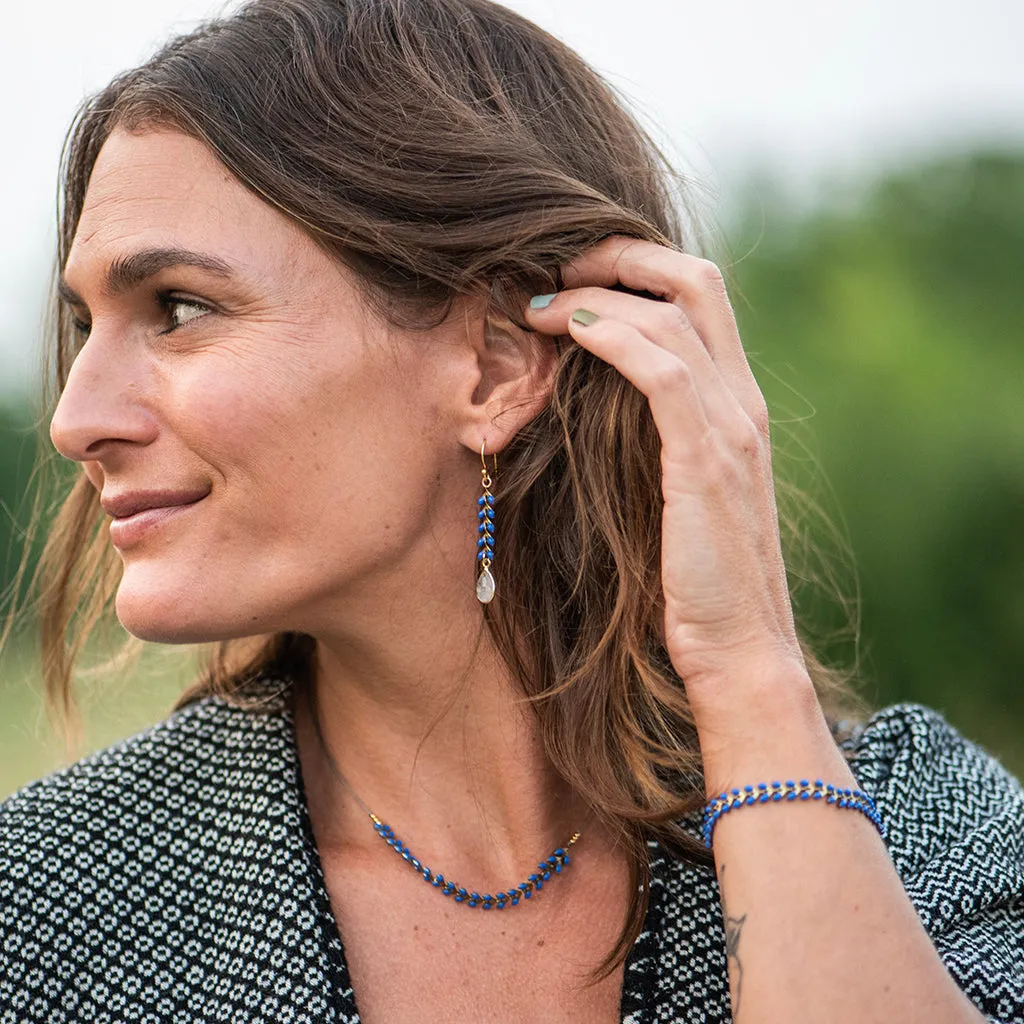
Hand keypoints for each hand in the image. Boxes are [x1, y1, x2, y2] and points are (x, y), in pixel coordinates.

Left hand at [524, 238, 813, 727]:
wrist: (740, 650)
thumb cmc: (697, 581)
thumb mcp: (678, 495)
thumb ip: (656, 442)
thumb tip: (598, 411)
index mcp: (737, 405)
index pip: (701, 296)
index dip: (639, 266)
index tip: (575, 274)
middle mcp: (742, 402)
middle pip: (695, 281)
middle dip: (620, 256)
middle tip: (555, 266)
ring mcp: (731, 428)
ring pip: (672, 315)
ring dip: (598, 296)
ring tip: (538, 303)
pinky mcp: (706, 462)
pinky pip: (662, 371)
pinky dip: (613, 339)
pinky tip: (569, 333)